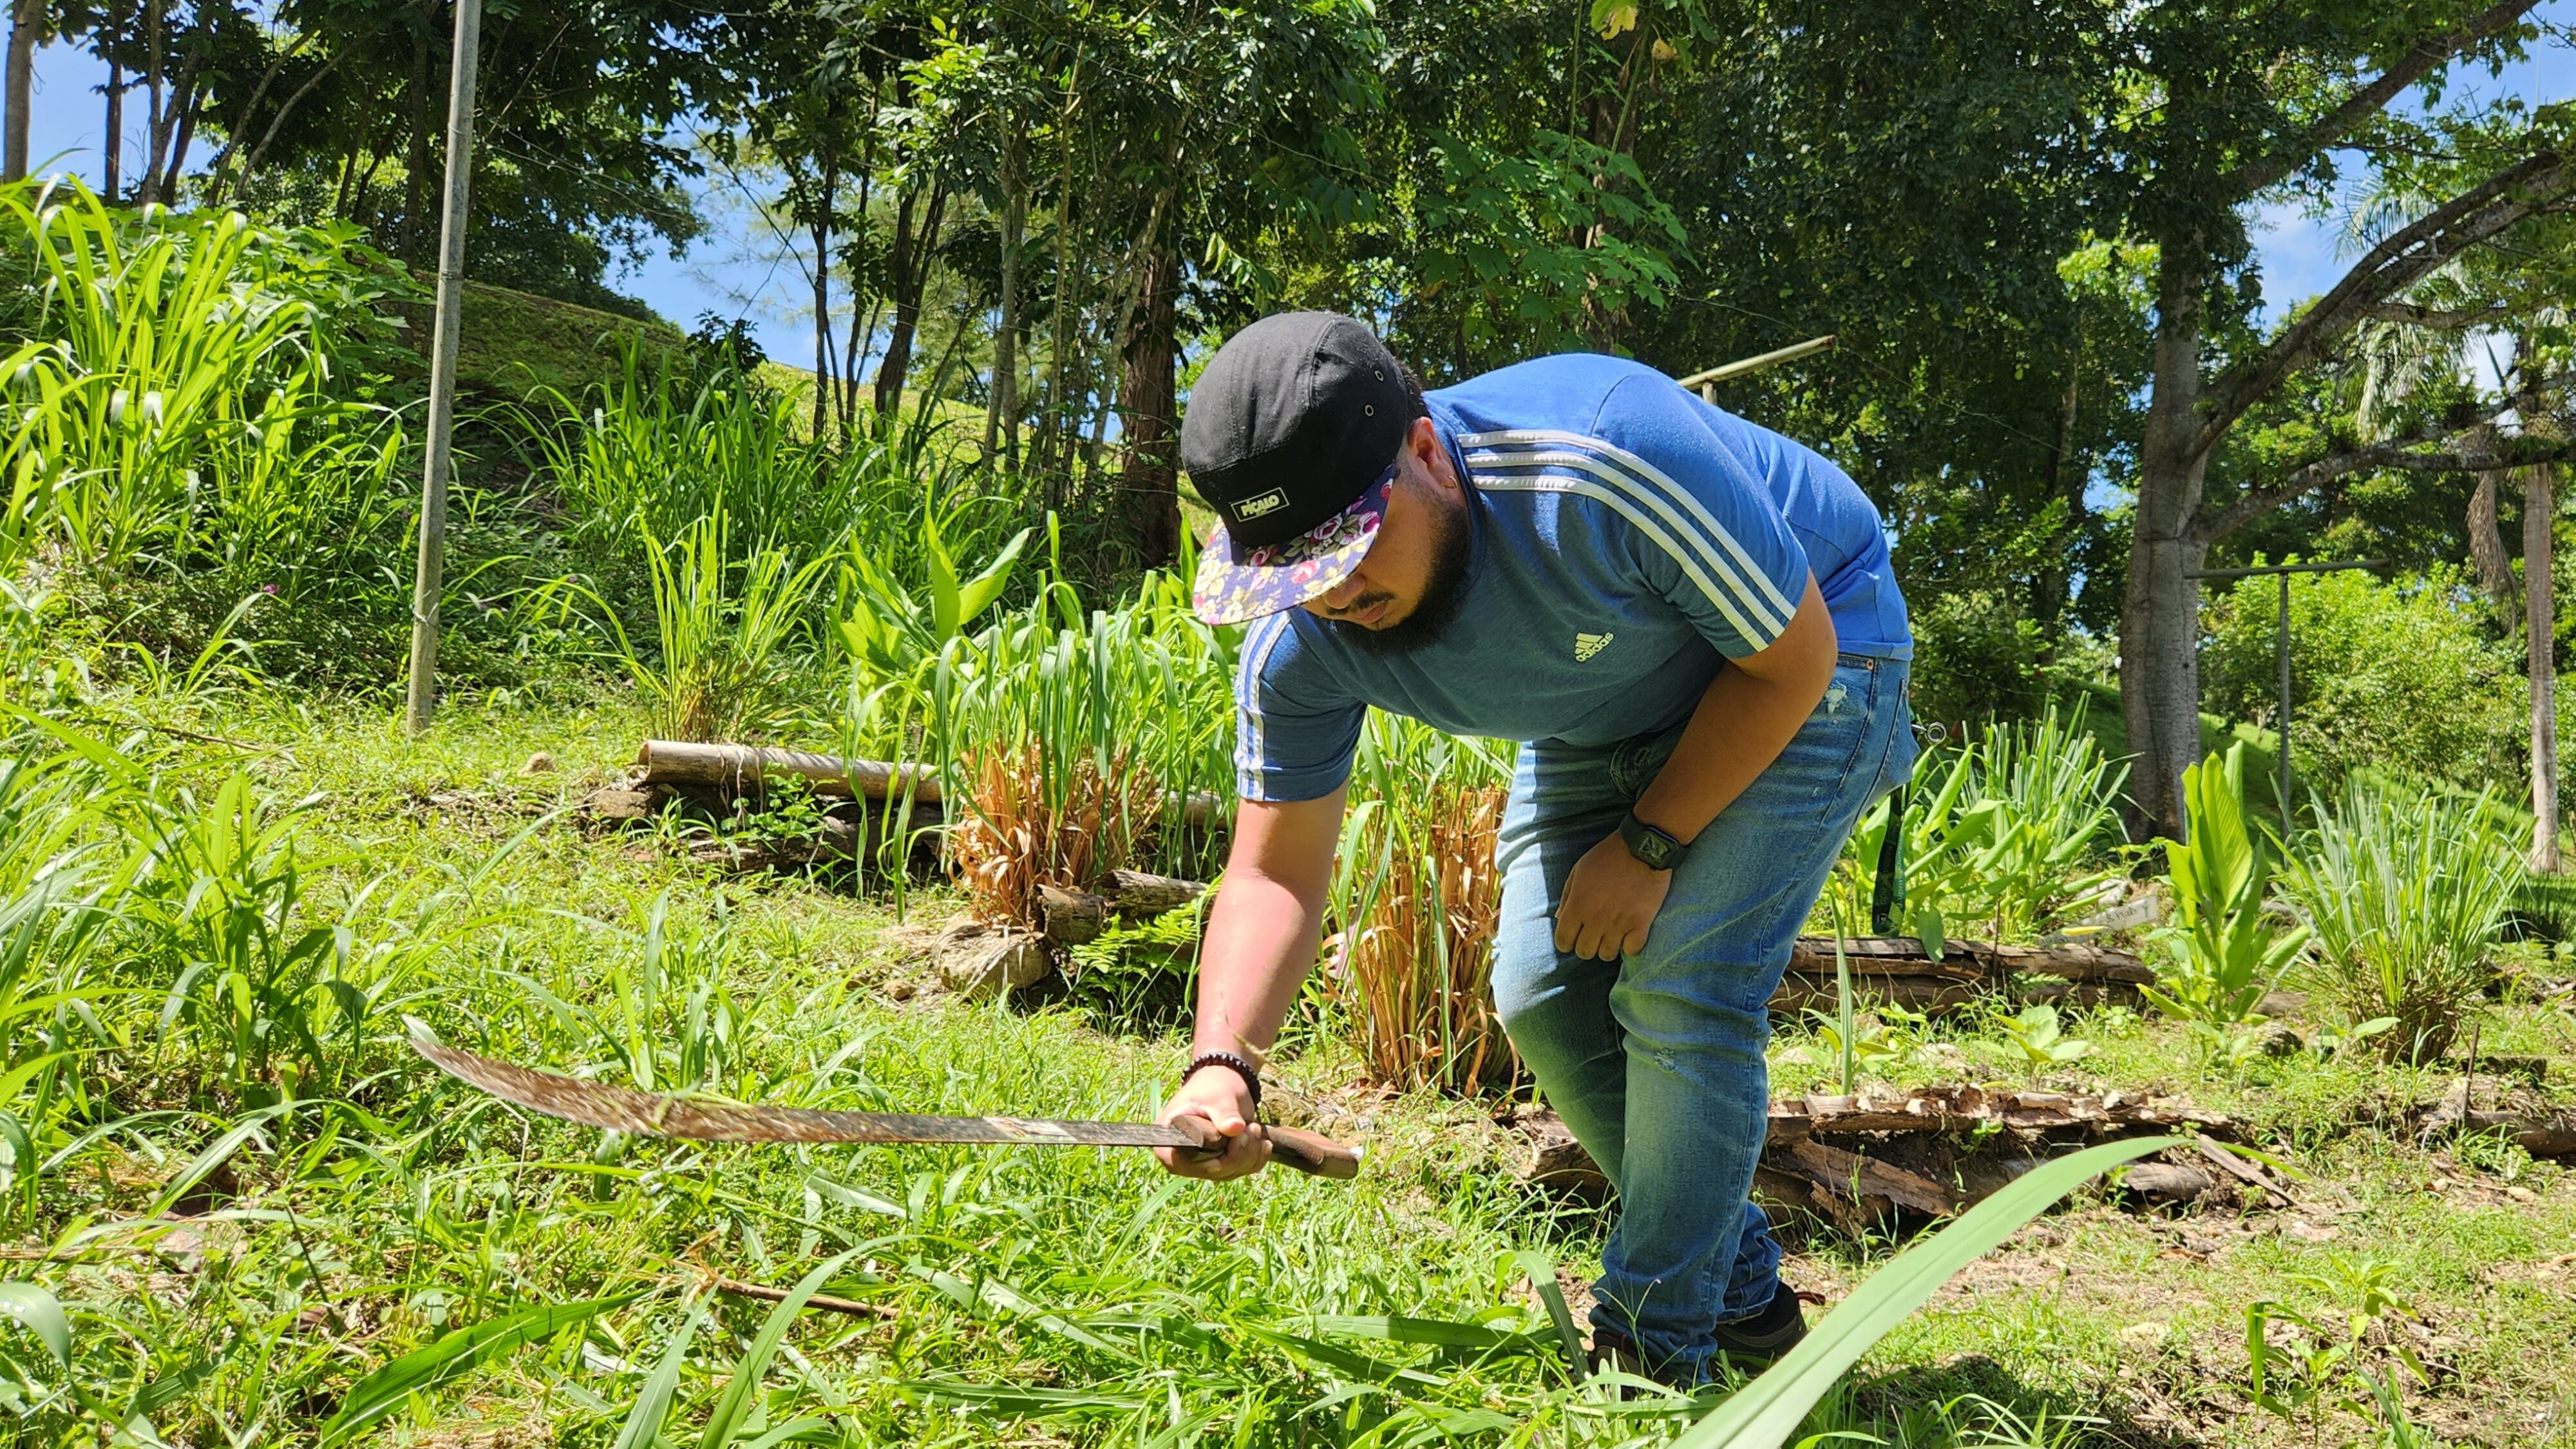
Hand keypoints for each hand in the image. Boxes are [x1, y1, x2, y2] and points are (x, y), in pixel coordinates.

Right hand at [1153, 1064, 1270, 1179]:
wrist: (1224, 1081)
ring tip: (1255, 1127)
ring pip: (1230, 1173)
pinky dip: (1255, 1158)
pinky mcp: (1219, 1163)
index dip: (1212, 1159)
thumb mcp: (1217, 1095)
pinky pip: (1240, 1171)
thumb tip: (1235, 1127)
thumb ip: (1224, 1112)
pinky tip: (1263, 1142)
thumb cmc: (1213, 1085)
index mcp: (1167, 1141)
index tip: (1235, 1138)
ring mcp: (1201, 1163)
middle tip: (1252, 1127)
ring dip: (1250, 1153)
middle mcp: (1180, 1158)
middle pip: (1212, 1171)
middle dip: (1239, 1152)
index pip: (1185, 1164)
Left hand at [1553, 831, 1672, 960]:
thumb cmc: (1607, 856)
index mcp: (1578, 906)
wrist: (1643, 848)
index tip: (1572, 936)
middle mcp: (1596, 919)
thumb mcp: (1579, 870)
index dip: (1565, 941)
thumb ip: (1568, 896)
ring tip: (1611, 934)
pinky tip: (1628, 934)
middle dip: (1585, 946)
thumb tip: (1559, 918)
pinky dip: (1629, 946)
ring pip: (1607, 954)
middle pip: (1584, 952)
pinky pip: (1631, 950)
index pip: (1563, 941)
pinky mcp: (1641, 924)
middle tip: (1592, 935)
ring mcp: (1620, 924)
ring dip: (1607, 946)